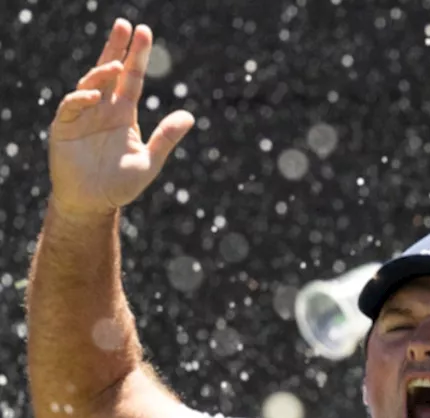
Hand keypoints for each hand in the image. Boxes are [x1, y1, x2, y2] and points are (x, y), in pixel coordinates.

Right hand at [48, 20, 193, 217]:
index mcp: (123, 113)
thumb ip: (166, 138)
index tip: (143, 32)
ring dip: (102, 73)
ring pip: (90, 84)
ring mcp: (82, 115)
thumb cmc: (120, 184)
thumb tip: (190, 116)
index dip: (136, 56)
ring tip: (117, 66)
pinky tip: (95, 96)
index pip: (132, 79)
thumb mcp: (149, 161)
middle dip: (117, 48)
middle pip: (110, 71)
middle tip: (126, 25)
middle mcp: (103, 108)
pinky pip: (71, 106)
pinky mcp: (64, 127)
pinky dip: (81, 99)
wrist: (92, 203)